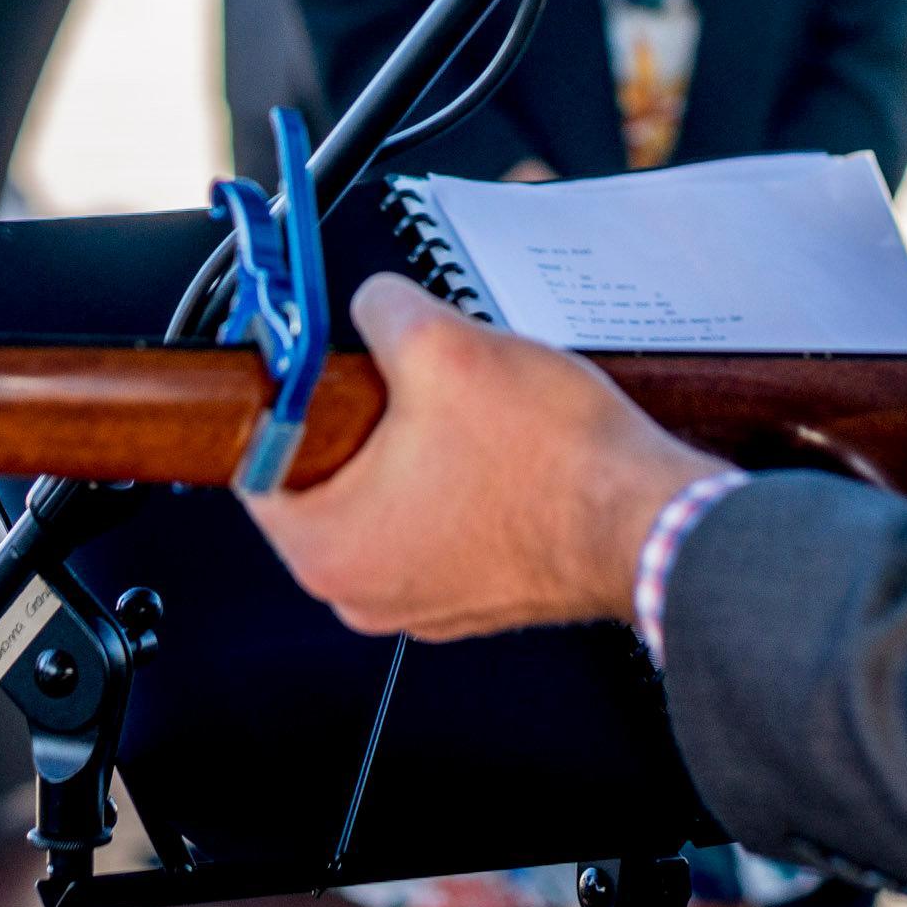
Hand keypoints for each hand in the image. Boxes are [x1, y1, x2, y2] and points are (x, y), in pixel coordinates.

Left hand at [243, 275, 723, 640]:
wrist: (647, 522)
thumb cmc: (557, 464)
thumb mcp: (446, 343)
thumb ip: (381, 309)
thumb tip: (372, 303)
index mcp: (329, 548)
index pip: (258, 460)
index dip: (283, 395)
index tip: (306, 366)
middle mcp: (363, 591)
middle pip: (322, 479)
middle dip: (358, 418)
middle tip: (400, 377)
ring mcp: (418, 603)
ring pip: (382, 501)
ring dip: (409, 451)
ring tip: (460, 411)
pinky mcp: (469, 597)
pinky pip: (432, 526)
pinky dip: (451, 485)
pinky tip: (493, 448)